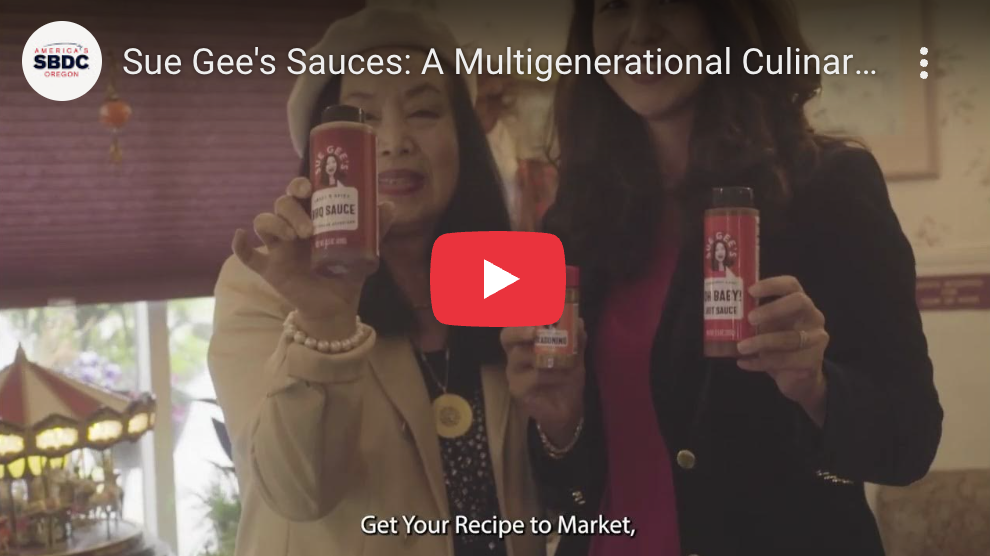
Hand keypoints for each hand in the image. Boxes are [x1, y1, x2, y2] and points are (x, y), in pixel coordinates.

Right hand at [232, 177, 393, 339]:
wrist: (338, 306)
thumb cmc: (347, 271)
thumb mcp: (365, 249)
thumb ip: (377, 228)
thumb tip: (389, 206)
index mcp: (312, 218)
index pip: (298, 193)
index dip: (298, 185)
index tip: (308, 188)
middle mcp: (292, 228)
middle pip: (280, 204)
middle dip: (292, 210)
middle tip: (309, 229)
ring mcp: (278, 248)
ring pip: (263, 222)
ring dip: (275, 224)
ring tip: (294, 238)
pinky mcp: (270, 269)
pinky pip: (248, 256)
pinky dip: (240, 245)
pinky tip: (239, 235)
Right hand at [501, 321, 586, 446]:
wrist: (568, 408)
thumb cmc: (566, 377)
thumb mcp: (575, 355)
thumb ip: (577, 339)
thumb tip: (579, 321)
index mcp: (526, 342)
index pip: (516, 322)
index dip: (522, 314)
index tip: (535, 305)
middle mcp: (515, 355)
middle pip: (506, 336)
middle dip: (520, 329)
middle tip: (537, 329)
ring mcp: (514, 373)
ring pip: (520, 356)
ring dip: (545, 355)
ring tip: (565, 359)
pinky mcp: (517, 390)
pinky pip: (532, 377)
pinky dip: (550, 375)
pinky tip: (563, 376)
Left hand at [737, 276, 828, 426]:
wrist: (798, 377)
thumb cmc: (778, 344)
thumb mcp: (766, 328)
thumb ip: (752, 319)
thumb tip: (722, 314)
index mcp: (799, 303)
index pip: (791, 285)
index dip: (772, 284)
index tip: (751, 290)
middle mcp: (813, 316)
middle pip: (799, 303)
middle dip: (773, 309)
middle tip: (750, 318)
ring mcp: (817, 339)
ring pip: (791, 338)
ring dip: (762, 342)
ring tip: (741, 347)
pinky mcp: (812, 361)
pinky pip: (785, 361)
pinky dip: (760, 362)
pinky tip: (744, 362)